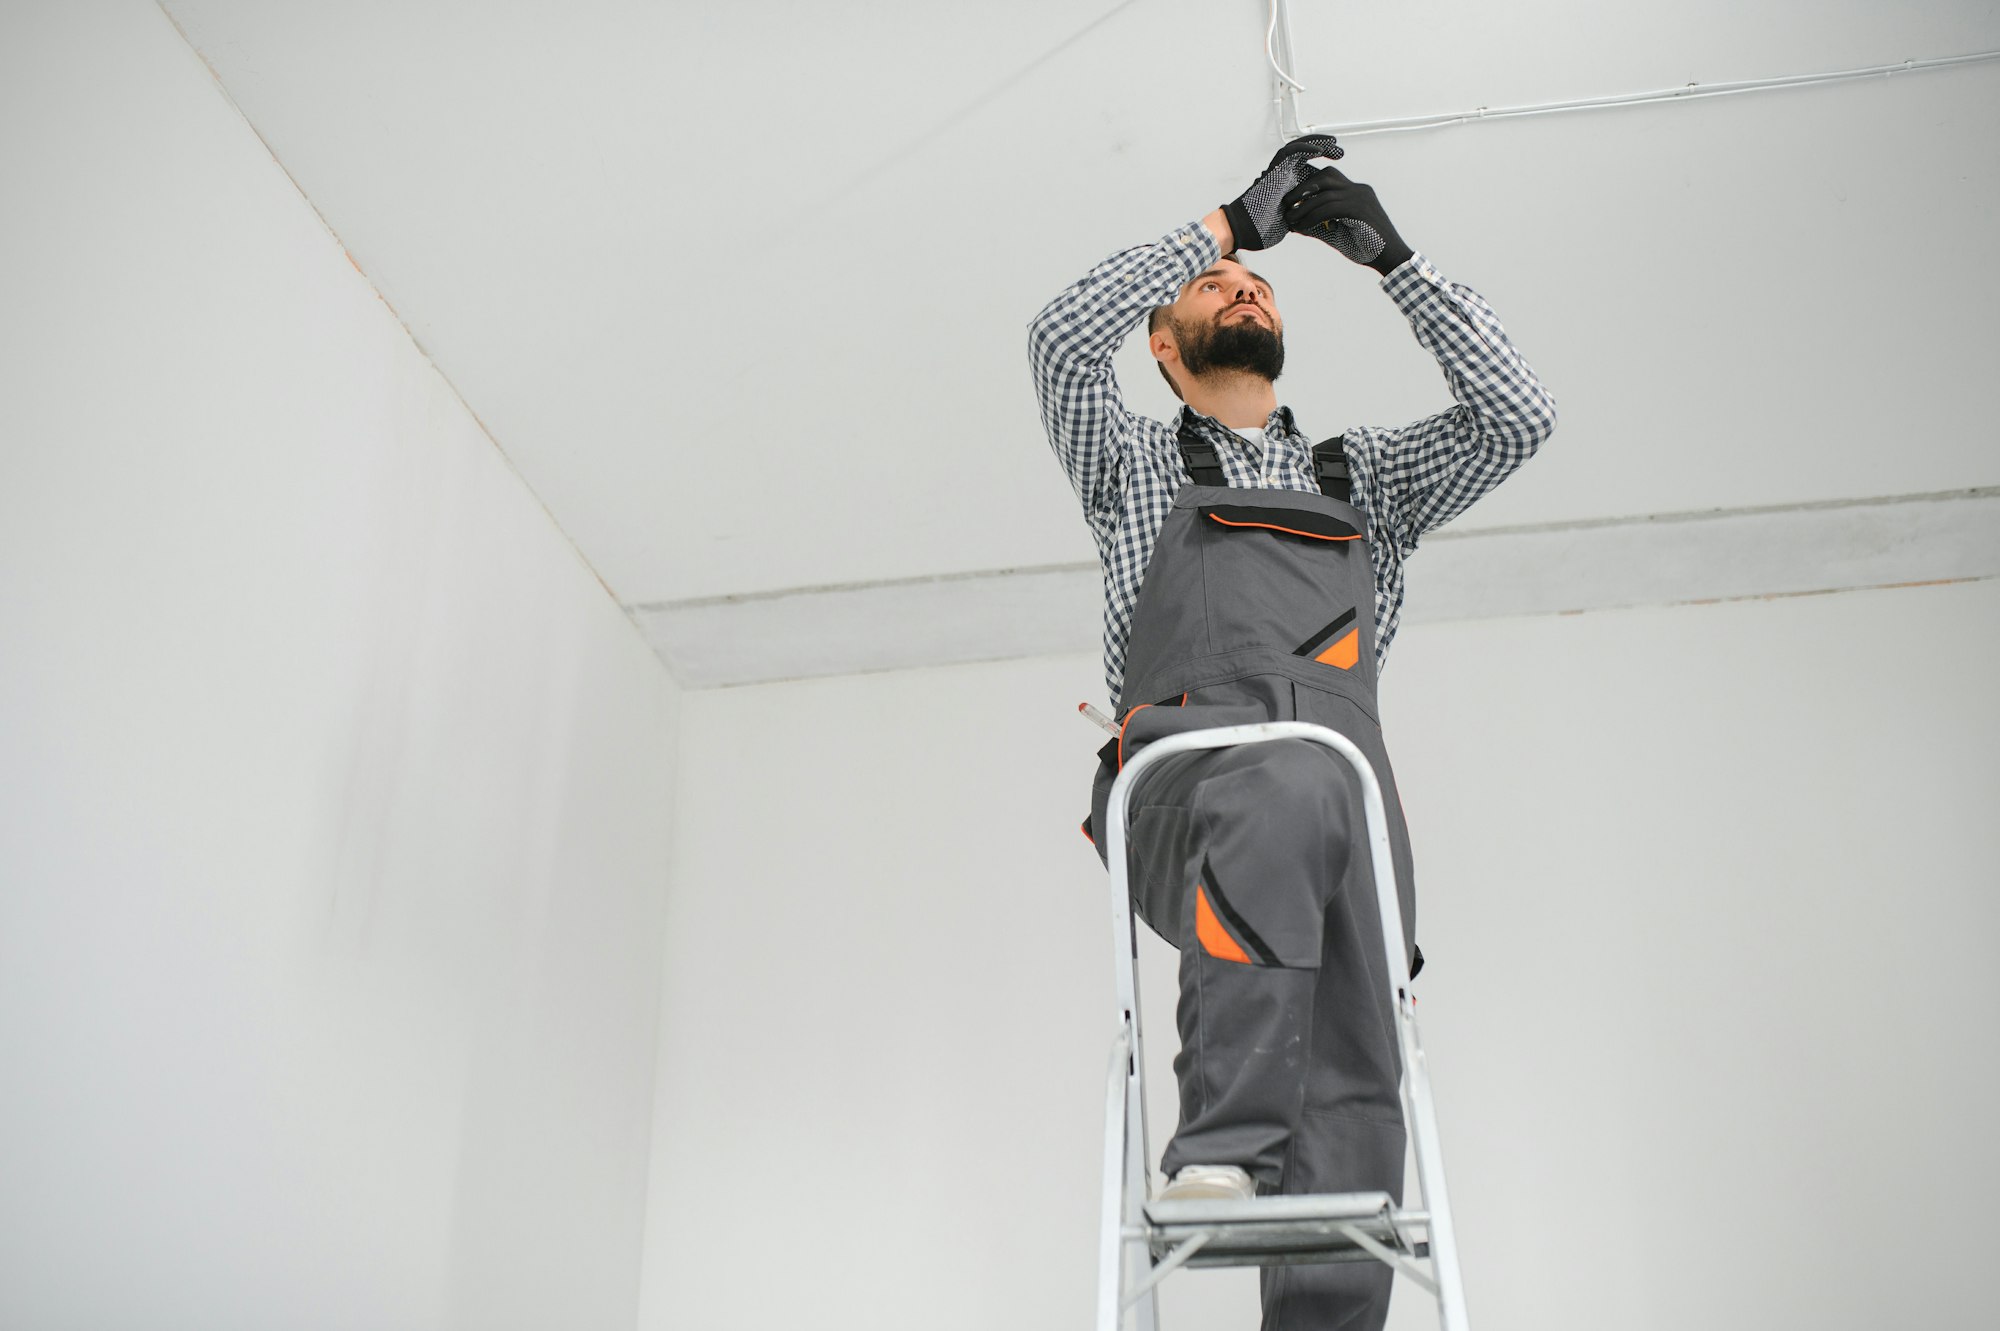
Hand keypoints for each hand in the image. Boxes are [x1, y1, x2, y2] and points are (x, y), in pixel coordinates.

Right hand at [1220, 134, 1344, 252]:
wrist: (1244, 230)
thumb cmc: (1262, 230)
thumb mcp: (1293, 221)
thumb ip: (1305, 215)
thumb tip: (1324, 223)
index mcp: (1287, 187)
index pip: (1307, 170)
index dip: (1323, 167)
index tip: (1338, 172)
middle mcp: (1282, 176)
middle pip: (1304, 155)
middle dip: (1323, 150)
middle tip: (1339, 152)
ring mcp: (1277, 171)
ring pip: (1298, 148)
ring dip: (1317, 144)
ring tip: (1334, 145)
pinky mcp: (1273, 170)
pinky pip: (1290, 153)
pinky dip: (1305, 148)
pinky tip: (1319, 150)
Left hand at [1282, 167, 1413, 273]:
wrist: (1391, 259)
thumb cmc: (1365, 249)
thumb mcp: (1337, 234)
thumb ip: (1318, 225)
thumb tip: (1294, 224)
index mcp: (1356, 192)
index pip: (1329, 177)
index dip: (1308, 184)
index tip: (1291, 198)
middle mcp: (1359, 189)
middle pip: (1326, 175)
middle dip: (1302, 187)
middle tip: (1286, 203)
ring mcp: (1361, 197)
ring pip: (1325, 193)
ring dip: (1303, 206)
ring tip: (1290, 218)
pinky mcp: (1360, 209)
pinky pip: (1330, 208)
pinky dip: (1312, 217)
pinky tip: (1301, 227)